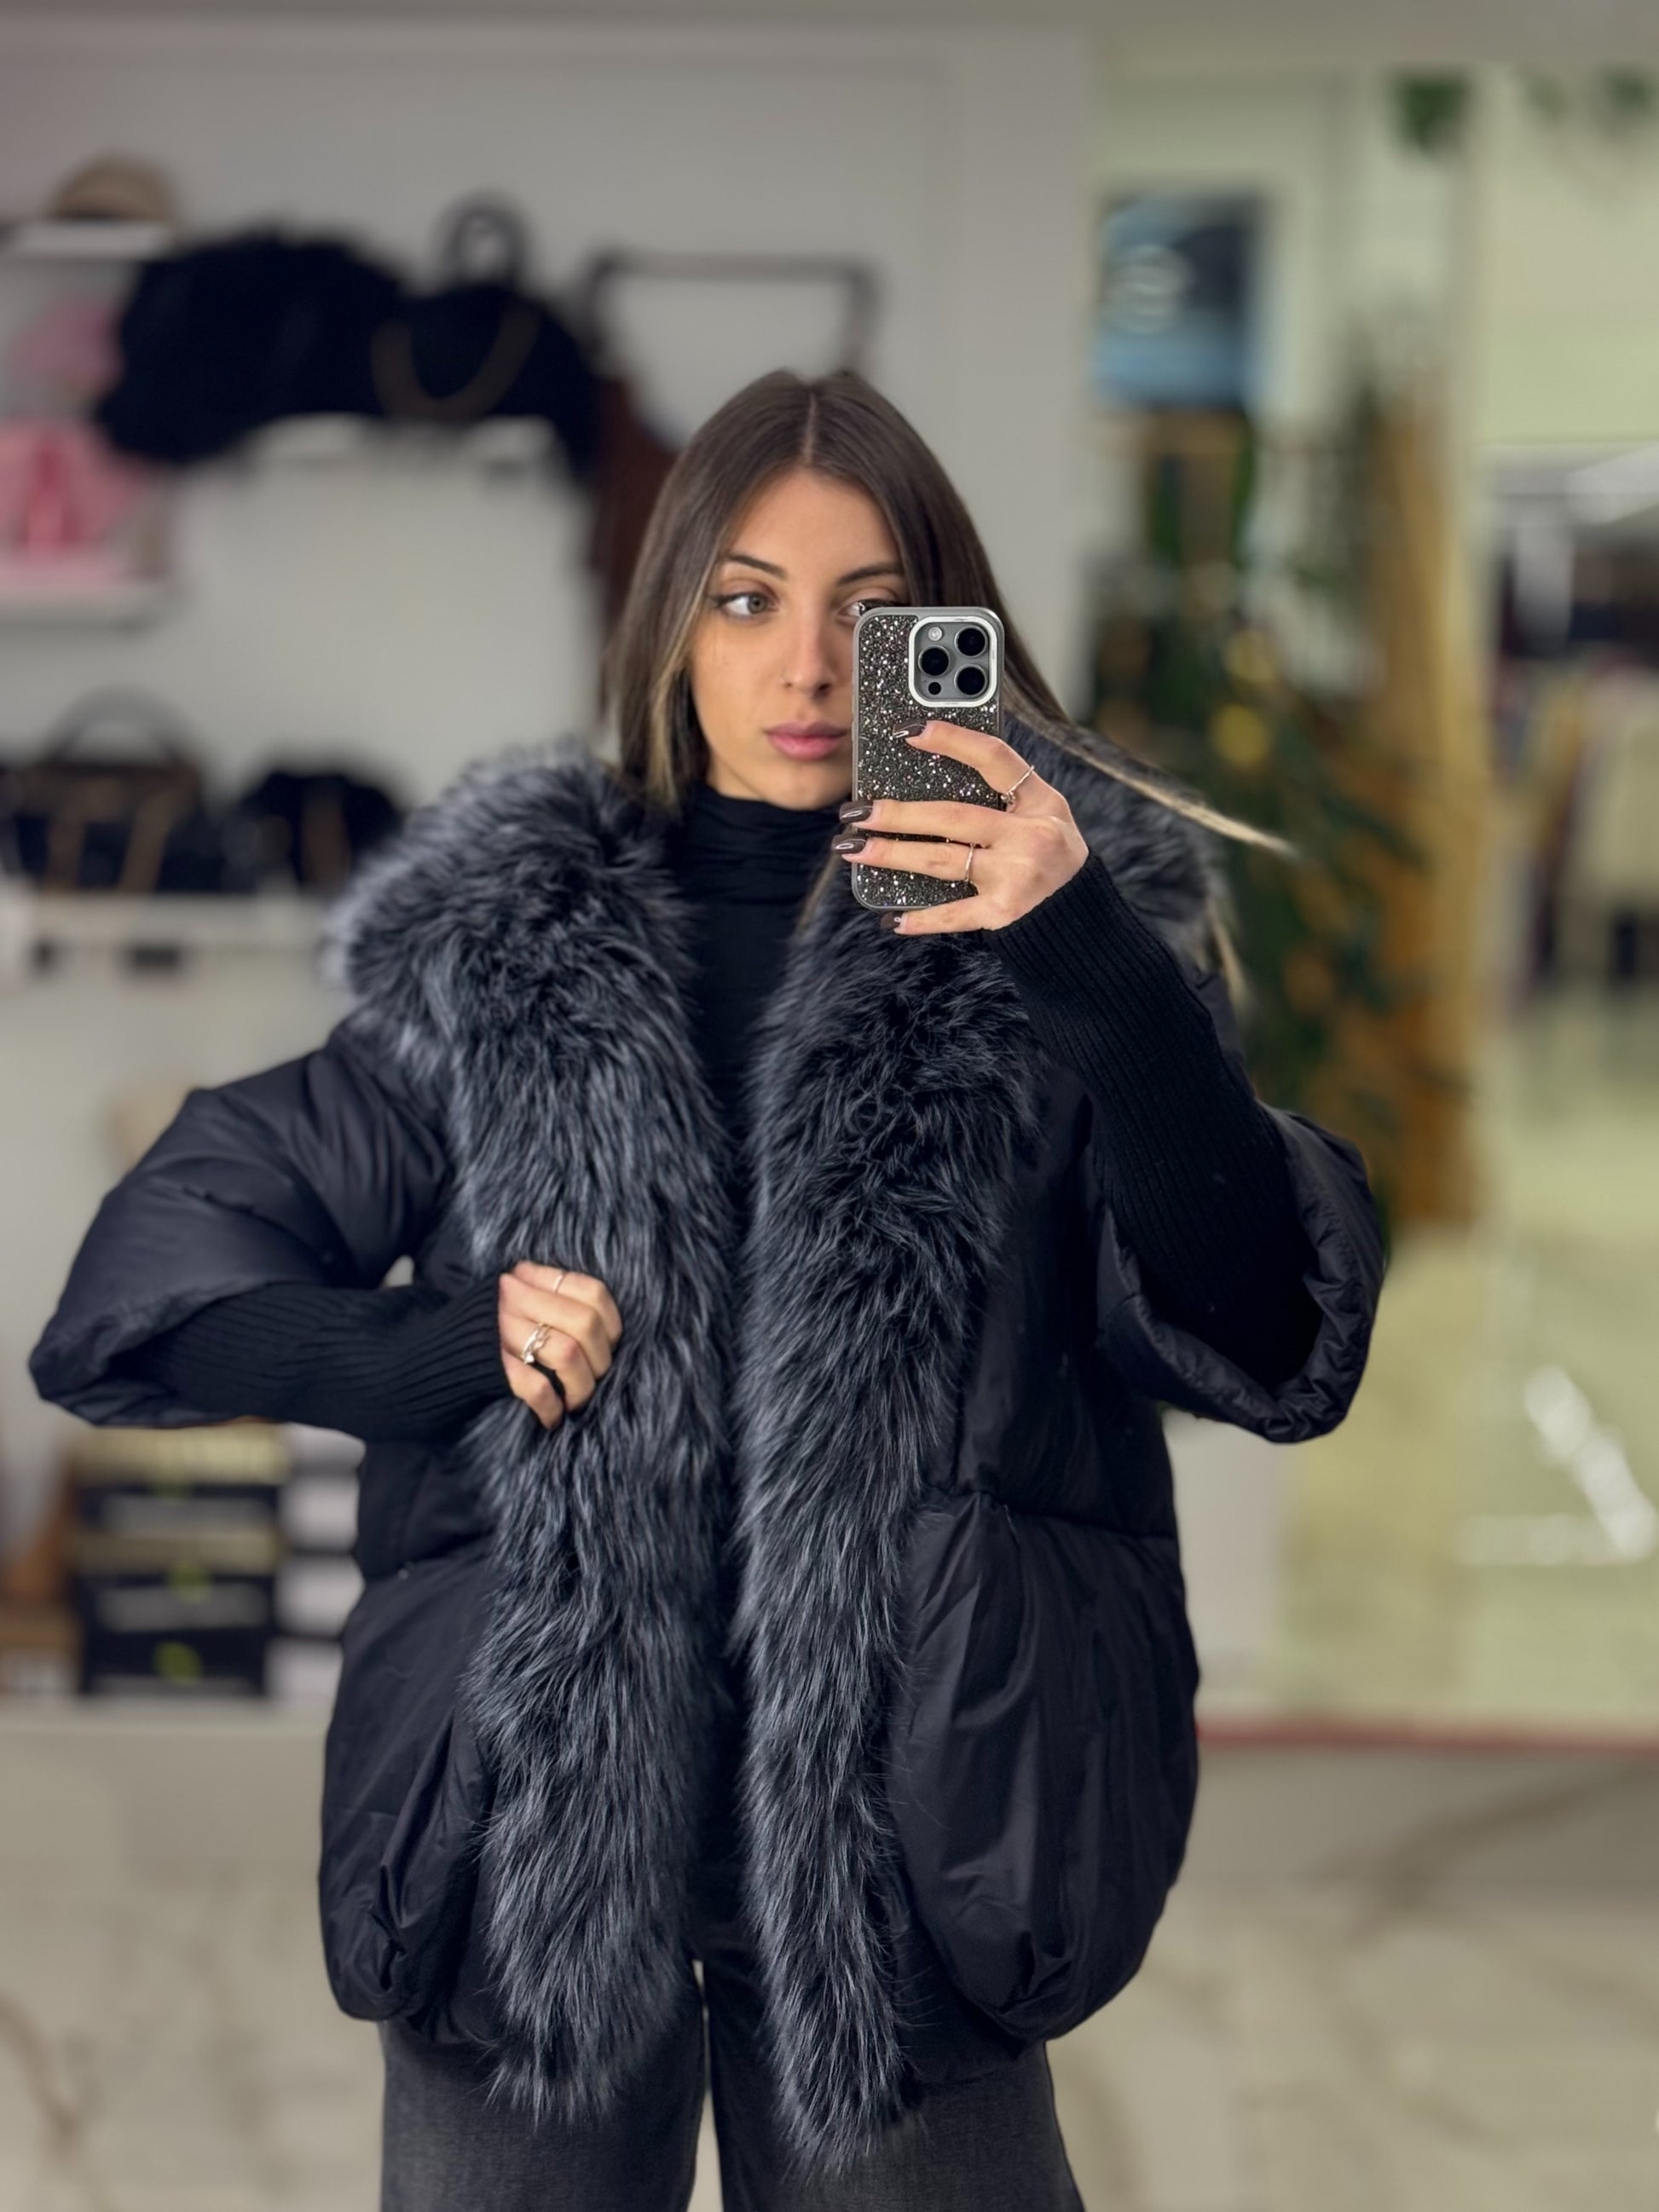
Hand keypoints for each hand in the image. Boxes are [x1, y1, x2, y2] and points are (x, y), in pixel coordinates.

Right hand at [497, 1262, 622, 1431]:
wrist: (420, 1359)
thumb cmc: (480, 1338)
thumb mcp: (512, 1306)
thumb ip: (550, 1303)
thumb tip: (605, 1332)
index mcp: (526, 1280)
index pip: (592, 1291)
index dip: (611, 1324)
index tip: (608, 1347)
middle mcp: (514, 1299)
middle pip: (585, 1324)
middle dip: (601, 1361)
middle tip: (593, 1381)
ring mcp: (500, 1331)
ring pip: (567, 1354)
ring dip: (581, 1388)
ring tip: (574, 1402)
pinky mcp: (488, 1366)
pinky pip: (536, 1386)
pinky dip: (551, 1406)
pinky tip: (551, 1417)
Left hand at [833, 720, 1087, 933]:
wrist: (1081, 914)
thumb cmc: (1051, 854)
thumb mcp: (1043, 813)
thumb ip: (1003, 794)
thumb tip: (929, 771)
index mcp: (1040, 801)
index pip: (994, 758)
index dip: (952, 740)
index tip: (909, 731)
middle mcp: (1030, 836)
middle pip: (951, 817)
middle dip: (897, 814)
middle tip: (855, 810)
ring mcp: (1016, 876)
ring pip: (941, 862)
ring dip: (892, 855)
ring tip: (853, 849)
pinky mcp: (1004, 913)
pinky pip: (953, 915)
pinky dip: (920, 919)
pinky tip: (891, 919)